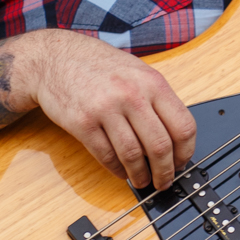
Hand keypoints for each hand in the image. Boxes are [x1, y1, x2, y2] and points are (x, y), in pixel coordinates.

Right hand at [8, 30, 196, 189]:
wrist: (54, 58)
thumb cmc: (97, 65)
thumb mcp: (136, 71)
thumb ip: (156, 99)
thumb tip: (175, 137)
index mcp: (152, 82)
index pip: (183, 126)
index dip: (185, 152)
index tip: (181, 163)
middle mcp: (132, 95)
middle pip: (160, 146)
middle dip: (165, 171)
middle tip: (163, 181)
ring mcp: (106, 109)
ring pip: (133, 155)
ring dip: (140, 175)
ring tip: (141, 180)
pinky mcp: (83, 122)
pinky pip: (106, 155)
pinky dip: (117, 169)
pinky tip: (121, 171)